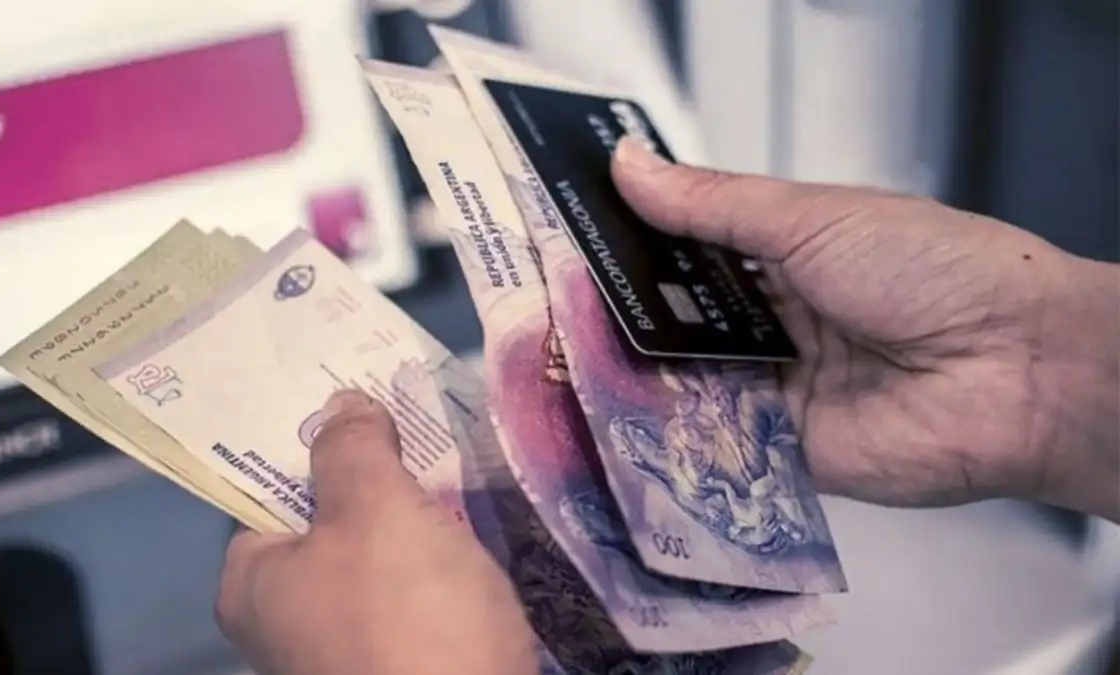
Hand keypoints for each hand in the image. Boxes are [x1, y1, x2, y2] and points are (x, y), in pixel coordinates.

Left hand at [215, 390, 539, 674]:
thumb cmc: (403, 615)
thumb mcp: (372, 510)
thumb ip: (351, 448)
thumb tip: (340, 404)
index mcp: (253, 585)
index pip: (266, 489)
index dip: (309, 439)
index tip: (351, 396)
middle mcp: (288, 620)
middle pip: (328, 518)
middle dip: (373, 471)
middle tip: (410, 417)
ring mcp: (347, 645)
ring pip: (379, 552)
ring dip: (414, 512)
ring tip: (450, 457)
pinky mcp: (406, 658)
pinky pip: (417, 588)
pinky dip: (440, 556)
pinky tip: (471, 527)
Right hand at [611, 138, 1118, 519]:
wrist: (1015, 370)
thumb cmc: (930, 270)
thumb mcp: (812, 218)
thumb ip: (712, 205)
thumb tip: (629, 163)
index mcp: (786, 254)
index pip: (689, 250)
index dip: (632, 245)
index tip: (568, 238)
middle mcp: (774, 322)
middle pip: (678, 318)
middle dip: (623, 312)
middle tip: (552, 301)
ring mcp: (775, 388)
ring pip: (685, 379)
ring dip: (636, 369)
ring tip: (566, 352)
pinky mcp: (779, 451)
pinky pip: (710, 439)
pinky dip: (668, 430)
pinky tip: (613, 415)